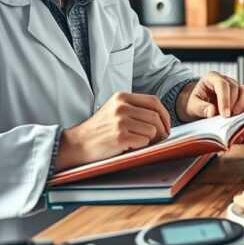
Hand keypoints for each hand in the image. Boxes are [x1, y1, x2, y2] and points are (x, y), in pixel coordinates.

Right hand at [55, 92, 170, 170]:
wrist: (77, 144)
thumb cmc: (98, 129)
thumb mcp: (114, 109)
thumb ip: (134, 108)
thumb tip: (161, 118)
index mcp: (122, 97)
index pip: (154, 101)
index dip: (164, 114)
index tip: (166, 125)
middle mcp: (121, 107)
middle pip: (156, 116)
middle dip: (162, 130)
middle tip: (161, 139)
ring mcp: (120, 121)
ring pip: (152, 130)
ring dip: (151, 140)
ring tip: (141, 143)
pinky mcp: (120, 137)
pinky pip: (144, 141)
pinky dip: (142, 146)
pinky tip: (132, 147)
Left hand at [177, 72, 243, 122]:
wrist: (198, 105)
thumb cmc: (194, 103)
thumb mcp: (192, 106)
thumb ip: (200, 108)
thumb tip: (212, 111)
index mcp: (211, 78)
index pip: (222, 84)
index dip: (225, 99)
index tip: (225, 114)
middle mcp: (225, 80)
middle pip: (235, 88)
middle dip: (233, 104)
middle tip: (229, 118)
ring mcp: (234, 87)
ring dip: (243, 105)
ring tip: (235, 117)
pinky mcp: (240, 95)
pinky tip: (240, 117)